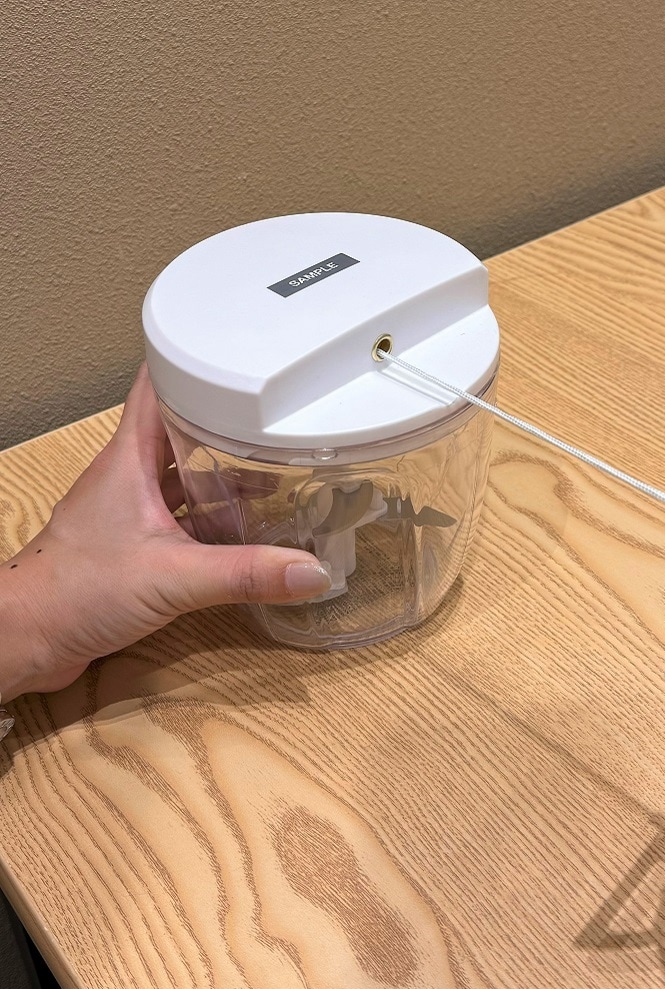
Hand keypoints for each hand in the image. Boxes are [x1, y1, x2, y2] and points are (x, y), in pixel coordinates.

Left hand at [0, 366, 330, 700]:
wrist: (26, 637)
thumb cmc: (75, 590)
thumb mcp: (173, 577)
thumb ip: (246, 573)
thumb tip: (312, 572)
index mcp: (131, 459)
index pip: (161, 386)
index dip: (196, 361)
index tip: (240, 351)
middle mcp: (130, 476)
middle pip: (184, 430)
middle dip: (229, 422)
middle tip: (278, 416)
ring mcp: (130, 509)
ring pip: (185, 475)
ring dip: (224, 472)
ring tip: (275, 470)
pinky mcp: (133, 543)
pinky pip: (182, 515)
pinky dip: (214, 516)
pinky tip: (244, 529)